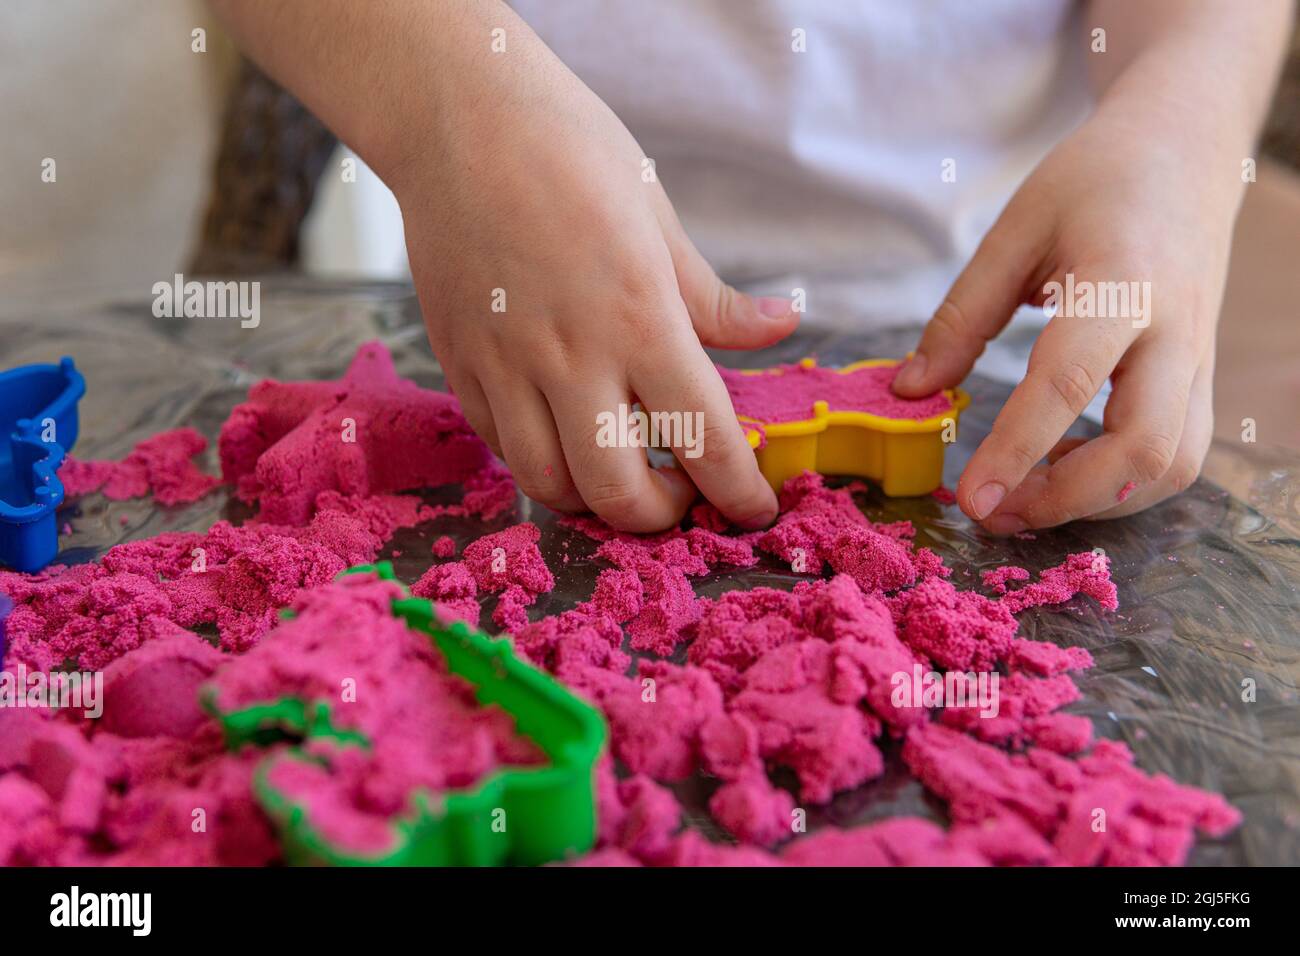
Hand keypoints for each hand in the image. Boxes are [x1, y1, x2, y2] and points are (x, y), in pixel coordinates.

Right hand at [393, 31, 796, 531]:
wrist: (457, 115)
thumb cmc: (571, 151)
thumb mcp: (660, 218)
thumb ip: (715, 300)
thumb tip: (782, 328)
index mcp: (639, 318)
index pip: (704, 439)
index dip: (739, 493)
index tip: (754, 512)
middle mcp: (569, 357)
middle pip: (617, 493)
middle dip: (661, 517)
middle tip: (680, 495)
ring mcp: (505, 366)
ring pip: (548, 485)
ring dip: (593, 503)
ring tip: (619, 476)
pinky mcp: (459, 363)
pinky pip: (500, 445)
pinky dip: (540, 460)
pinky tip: (563, 434)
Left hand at [893, 107, 1235, 533]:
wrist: (1187, 148)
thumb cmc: (1095, 181)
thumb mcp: (1014, 231)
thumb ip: (961, 316)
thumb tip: (909, 392)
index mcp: (1122, 280)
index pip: (1069, 382)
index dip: (1016, 450)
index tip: (970, 499)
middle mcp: (1176, 328)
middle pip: (1146, 447)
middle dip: (1068, 499)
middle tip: (992, 513)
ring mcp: (1200, 357)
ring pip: (1174, 464)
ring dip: (1101, 502)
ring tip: (1025, 498)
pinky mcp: (1201, 375)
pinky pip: (1178, 452)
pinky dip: (1123, 482)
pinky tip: (1064, 470)